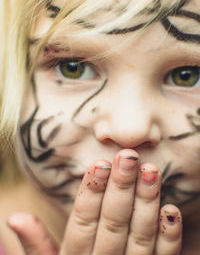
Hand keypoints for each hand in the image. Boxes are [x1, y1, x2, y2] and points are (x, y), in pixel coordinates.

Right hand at [8, 149, 181, 254]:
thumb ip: (36, 244)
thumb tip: (15, 217)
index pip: (82, 222)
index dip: (92, 192)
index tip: (100, 163)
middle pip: (113, 224)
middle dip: (121, 188)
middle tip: (128, 157)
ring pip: (140, 237)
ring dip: (147, 203)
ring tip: (151, 171)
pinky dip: (169, 237)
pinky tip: (171, 210)